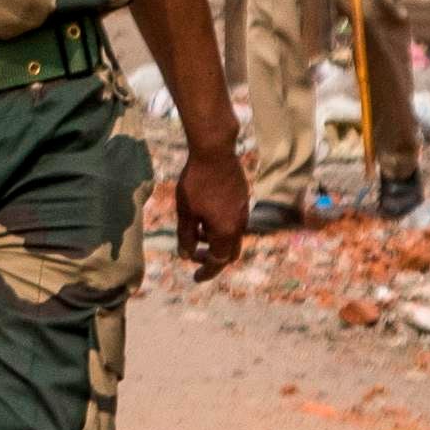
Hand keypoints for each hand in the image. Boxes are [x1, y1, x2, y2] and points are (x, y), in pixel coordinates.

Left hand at [170, 138, 250, 276]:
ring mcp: (244, 211)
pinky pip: (234, 221)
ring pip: (232, 236)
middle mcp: (239, 225)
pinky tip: (205, 216)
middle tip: (196, 258)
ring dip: (216, 241)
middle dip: (213, 259)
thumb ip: (186, 237)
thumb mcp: (185, 212)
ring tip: (196, 233)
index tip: (195, 277)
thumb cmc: (196, 183)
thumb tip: (186, 256)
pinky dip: (221, 227)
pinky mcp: (243, 199)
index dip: (206, 271)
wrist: (215, 152)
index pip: (218, 261)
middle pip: (230, 252)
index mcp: (226, 232)